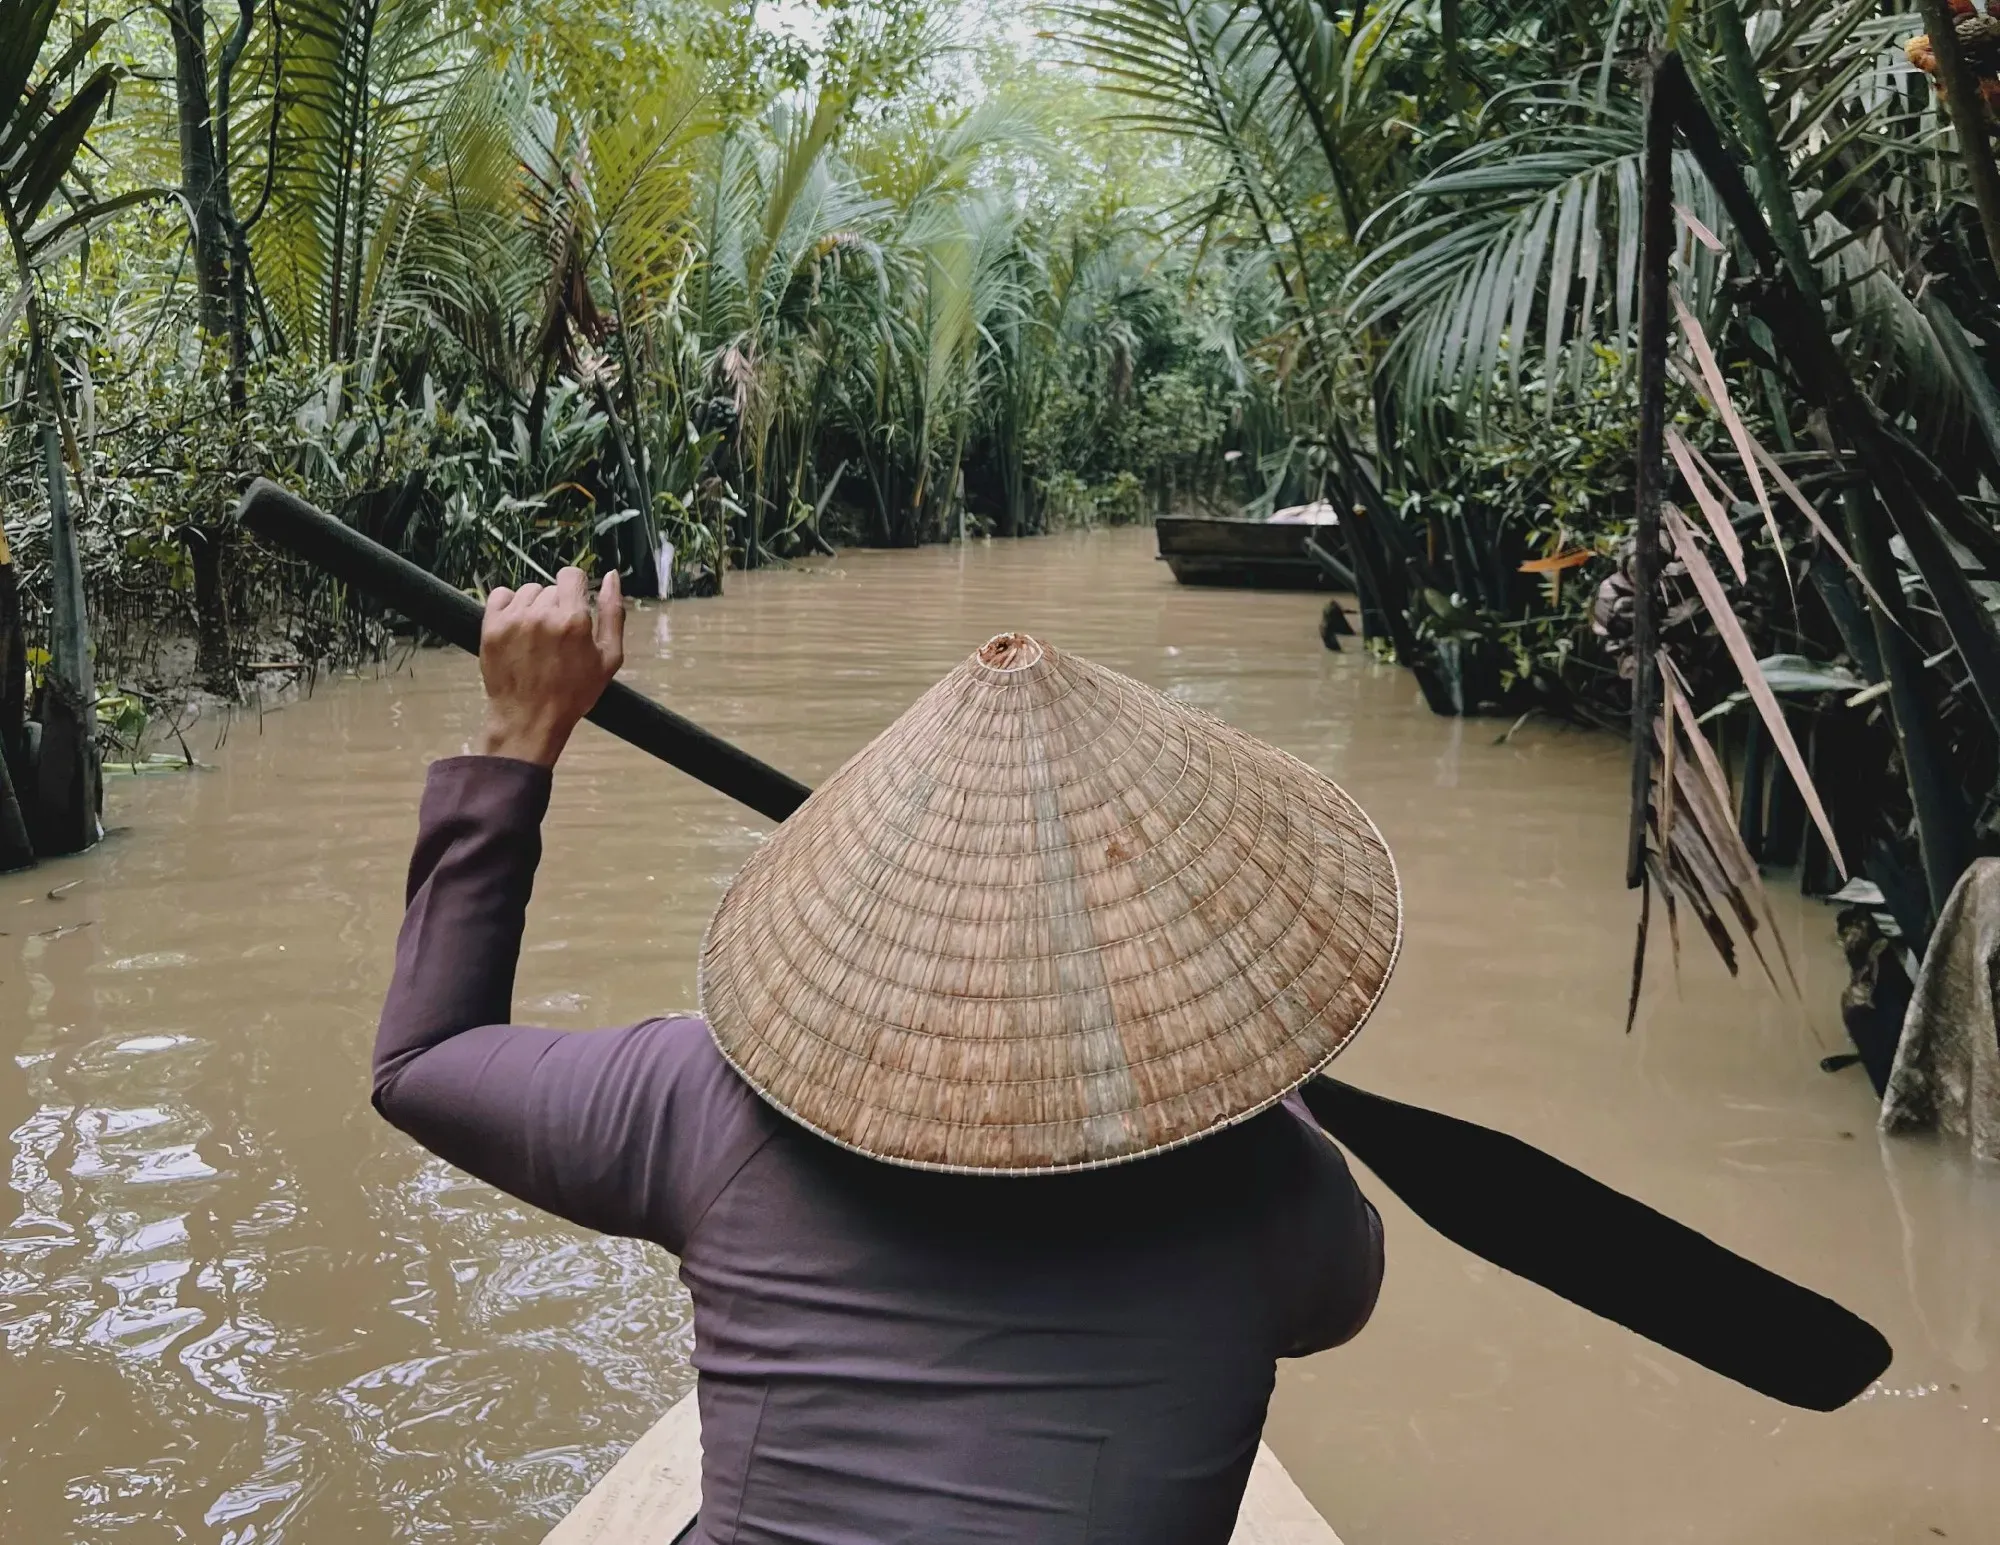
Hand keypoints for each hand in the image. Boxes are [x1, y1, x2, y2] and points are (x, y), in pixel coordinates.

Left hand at [476, 567, 623, 766]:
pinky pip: (500, 596)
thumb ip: (613, 613)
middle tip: (557, 636)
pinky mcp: (491, 627)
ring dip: (534, 606)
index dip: (576, 588)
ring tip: (537, 635)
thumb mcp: (609, 658)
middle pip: (551, 588)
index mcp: (573, 621)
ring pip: (527, 592)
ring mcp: (514, 620)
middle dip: (557, 606)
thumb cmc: (574, 693)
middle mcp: (542, 615)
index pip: (571, 575)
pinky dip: (509, 606)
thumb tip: (611, 577)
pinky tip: (518, 627)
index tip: (574, 605)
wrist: (530, 718)